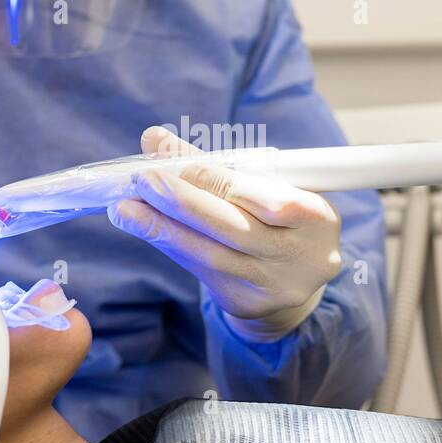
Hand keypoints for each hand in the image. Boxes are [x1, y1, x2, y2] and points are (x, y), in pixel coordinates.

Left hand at [107, 127, 342, 341]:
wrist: (297, 276)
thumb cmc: (279, 217)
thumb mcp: (265, 185)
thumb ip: (213, 164)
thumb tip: (154, 138)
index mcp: (316, 218)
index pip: (263, 197)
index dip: (215, 180)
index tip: (171, 162)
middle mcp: (299, 257)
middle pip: (234, 229)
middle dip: (183, 202)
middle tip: (141, 179)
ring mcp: (273, 286)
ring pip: (210, 256)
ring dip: (163, 229)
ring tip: (125, 209)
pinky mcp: (247, 304)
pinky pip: (201, 272)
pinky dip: (171, 246)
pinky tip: (145, 228)